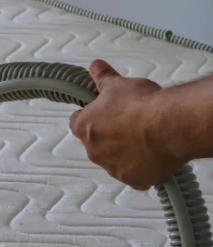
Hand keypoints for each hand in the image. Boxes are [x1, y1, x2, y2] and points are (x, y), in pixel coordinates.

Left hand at [69, 59, 181, 190]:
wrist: (169, 126)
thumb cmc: (141, 104)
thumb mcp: (119, 85)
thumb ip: (103, 77)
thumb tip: (95, 66)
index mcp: (85, 128)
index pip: (77, 123)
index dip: (90, 116)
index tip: (103, 112)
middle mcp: (94, 151)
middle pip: (96, 143)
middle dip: (109, 135)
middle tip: (130, 124)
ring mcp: (114, 168)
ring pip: (115, 160)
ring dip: (125, 152)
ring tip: (146, 138)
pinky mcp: (135, 180)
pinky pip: (134, 175)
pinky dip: (142, 167)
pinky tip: (153, 155)